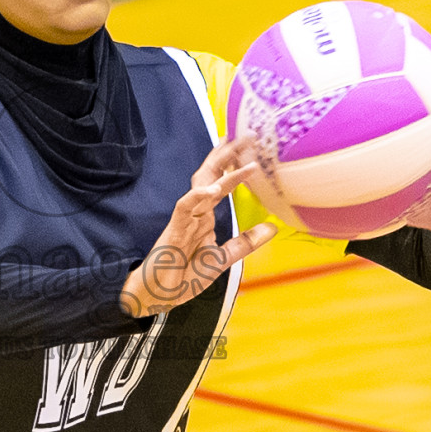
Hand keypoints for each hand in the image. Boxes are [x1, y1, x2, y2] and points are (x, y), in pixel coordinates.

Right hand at [122, 138, 276, 317]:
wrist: (159, 296)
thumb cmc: (183, 276)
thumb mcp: (222, 258)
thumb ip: (245, 242)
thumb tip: (271, 227)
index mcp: (205, 217)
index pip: (221, 183)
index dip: (235, 164)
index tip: (252, 146)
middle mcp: (196, 212)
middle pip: (211, 175)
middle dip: (228, 154)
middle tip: (247, 136)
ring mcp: (184, 218)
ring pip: (200, 185)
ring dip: (217, 168)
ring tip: (234, 152)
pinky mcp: (174, 229)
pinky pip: (185, 207)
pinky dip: (198, 195)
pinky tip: (212, 188)